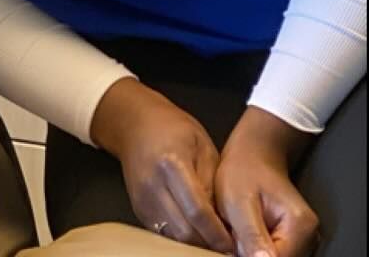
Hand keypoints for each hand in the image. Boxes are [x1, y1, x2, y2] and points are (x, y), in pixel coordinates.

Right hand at [90, 77, 233, 251]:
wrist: (134, 123)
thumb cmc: (173, 129)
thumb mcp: (203, 147)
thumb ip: (213, 184)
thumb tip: (223, 222)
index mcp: (171, 165)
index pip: (198, 212)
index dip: (218, 234)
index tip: (234, 244)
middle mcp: (152, 185)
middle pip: (184, 231)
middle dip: (208, 243)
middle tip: (227, 246)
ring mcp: (142, 199)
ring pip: (173, 237)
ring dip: (195, 243)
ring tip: (212, 239)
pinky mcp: (138, 208)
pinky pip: (163, 232)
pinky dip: (181, 237)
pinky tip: (195, 230)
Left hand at [214, 108, 319, 256]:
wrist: (252, 153)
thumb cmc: (243, 170)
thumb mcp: (238, 201)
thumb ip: (251, 234)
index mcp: (300, 226)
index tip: (232, 244)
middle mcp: (308, 237)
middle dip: (251, 255)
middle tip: (232, 233)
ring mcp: (301, 239)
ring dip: (252, 252)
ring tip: (235, 230)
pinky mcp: (291, 238)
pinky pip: (272, 252)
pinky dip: (254, 248)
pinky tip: (241, 233)